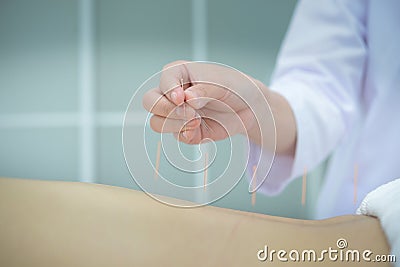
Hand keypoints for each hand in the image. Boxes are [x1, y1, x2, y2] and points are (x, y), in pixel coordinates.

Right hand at [142, 61, 295, 154]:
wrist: (250, 108)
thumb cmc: (236, 87)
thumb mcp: (223, 83)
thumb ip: (203, 90)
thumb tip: (186, 98)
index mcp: (179, 73)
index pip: (164, 80)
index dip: (170, 91)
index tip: (183, 98)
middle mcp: (173, 93)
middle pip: (150, 102)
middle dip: (165, 110)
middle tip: (189, 112)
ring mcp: (177, 113)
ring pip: (156, 122)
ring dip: (176, 124)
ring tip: (197, 120)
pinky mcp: (184, 130)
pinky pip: (175, 136)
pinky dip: (186, 134)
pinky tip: (201, 128)